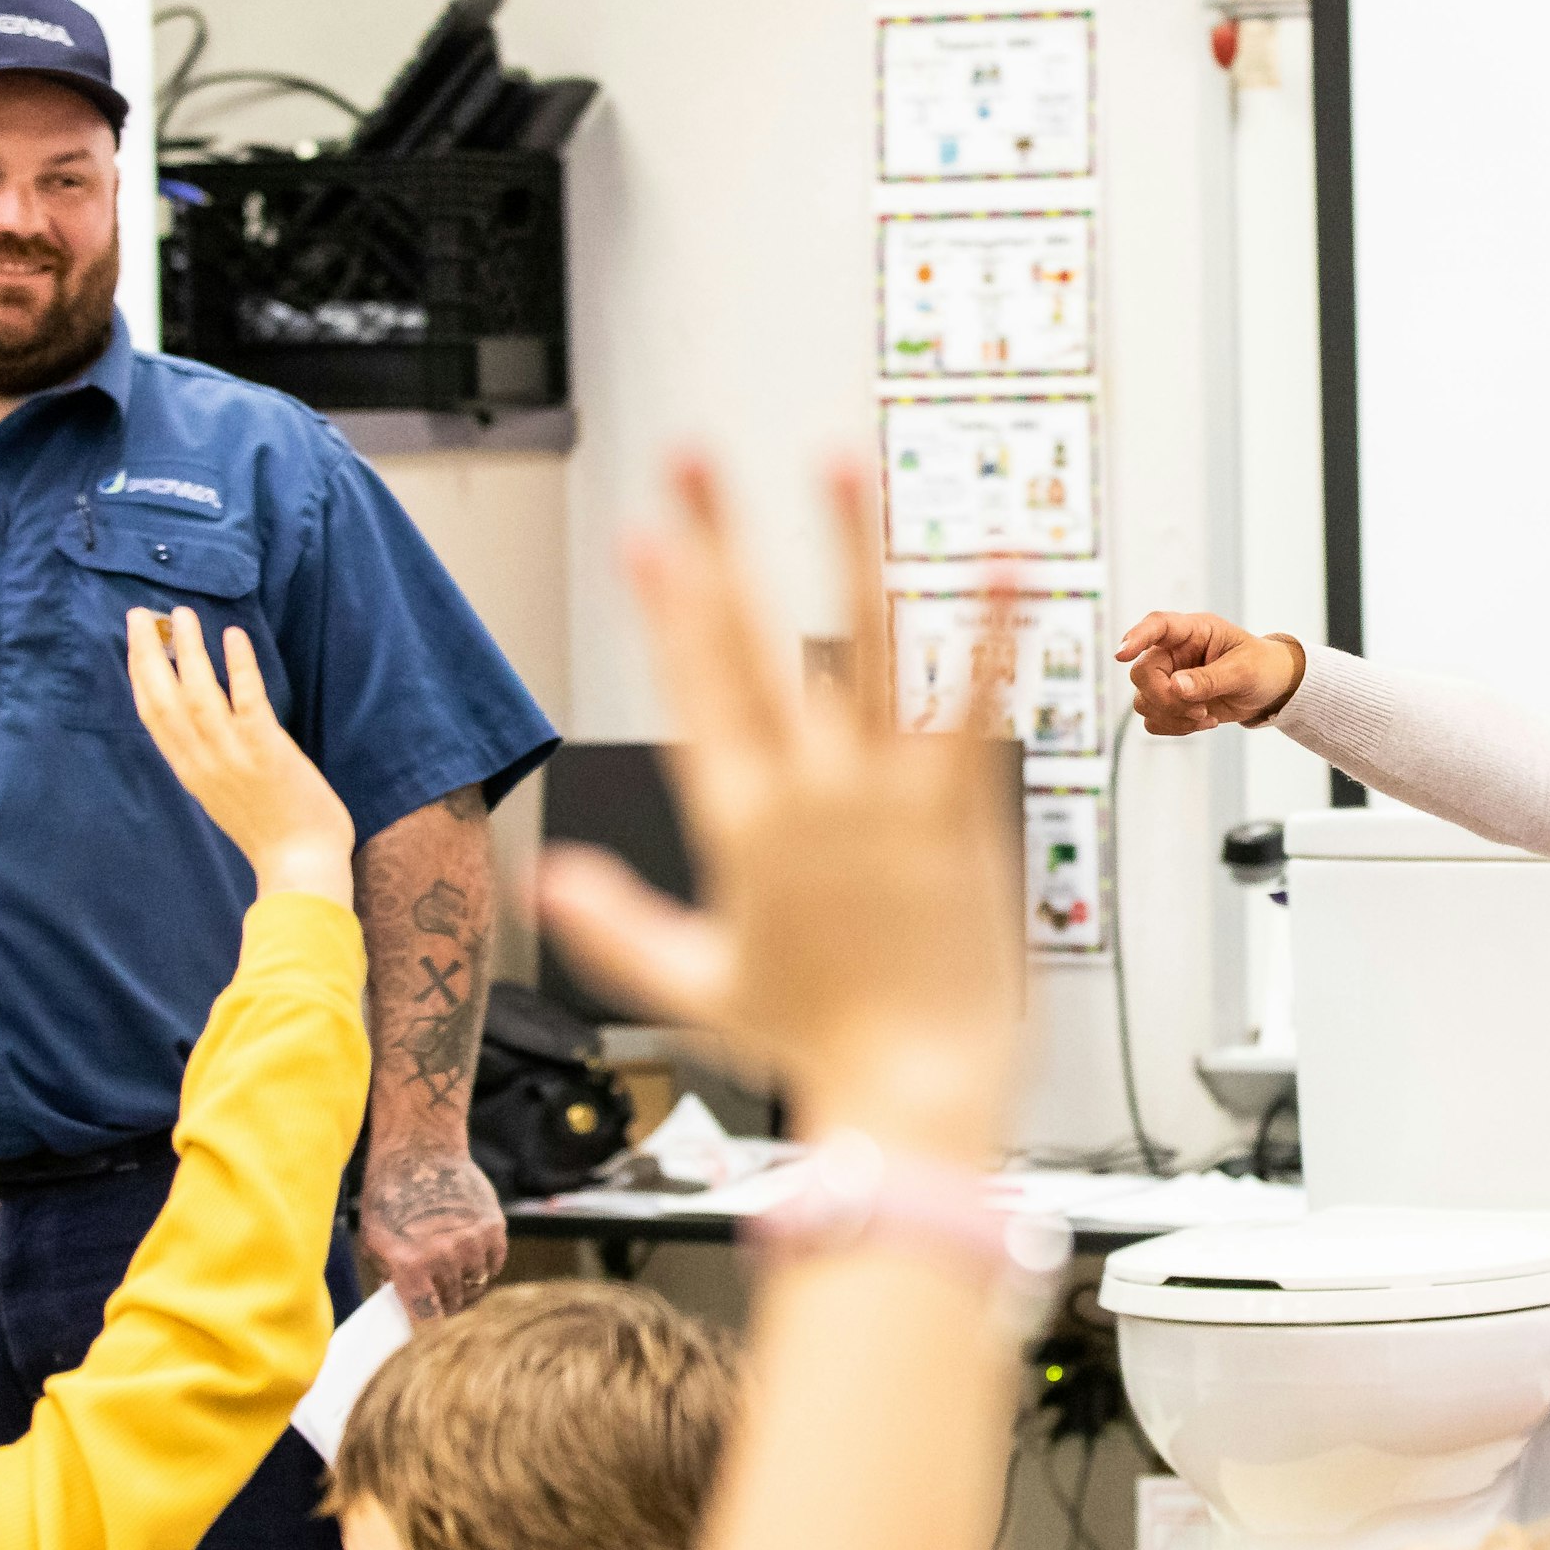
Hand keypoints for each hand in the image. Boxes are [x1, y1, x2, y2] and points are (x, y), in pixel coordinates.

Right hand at [125, 608, 354, 906]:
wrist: (300, 865)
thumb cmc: (270, 830)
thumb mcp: (224, 794)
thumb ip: (208, 761)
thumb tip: (202, 728)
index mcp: (189, 771)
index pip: (152, 715)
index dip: (140, 675)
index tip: (135, 641)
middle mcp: (202, 761)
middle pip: (163, 698)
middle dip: (149, 654)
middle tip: (140, 614)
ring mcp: (232, 755)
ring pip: (198, 693)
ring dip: (189, 650)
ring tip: (182, 614)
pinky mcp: (266, 751)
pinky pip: (247, 701)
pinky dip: (239, 668)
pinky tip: (233, 637)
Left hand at [361, 1142, 507, 1320]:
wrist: (420, 1151)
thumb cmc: (389, 1194)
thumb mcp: (373, 1237)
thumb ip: (388, 1273)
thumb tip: (405, 1300)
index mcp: (410, 1263)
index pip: (427, 1312)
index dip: (424, 1312)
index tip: (422, 1307)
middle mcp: (445, 1256)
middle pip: (454, 1301)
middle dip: (445, 1301)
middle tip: (438, 1296)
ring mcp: (473, 1241)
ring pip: (476, 1285)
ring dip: (466, 1285)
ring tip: (454, 1276)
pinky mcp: (494, 1226)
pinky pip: (494, 1264)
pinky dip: (484, 1267)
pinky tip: (469, 1258)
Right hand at [537, 455, 1019, 1165]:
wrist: (915, 1089)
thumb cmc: (818, 1045)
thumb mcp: (696, 987)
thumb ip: (618, 925)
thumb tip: (548, 881)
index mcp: (741, 828)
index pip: (693, 688)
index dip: (665, 603)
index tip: (644, 532)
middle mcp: (809, 796)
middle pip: (753, 642)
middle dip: (720, 542)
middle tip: (695, 459)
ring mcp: (890, 797)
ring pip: (866, 646)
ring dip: (851, 546)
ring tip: (836, 462)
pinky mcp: (966, 810)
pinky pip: (976, 701)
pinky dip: (991, 628)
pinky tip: (1002, 558)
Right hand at [1113, 611, 1303, 735]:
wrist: (1269, 689)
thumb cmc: (1260, 666)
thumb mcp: (1243, 670)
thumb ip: (1210, 678)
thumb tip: (1176, 687)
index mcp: (1192, 631)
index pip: (1157, 625)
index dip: (1136, 637)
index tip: (1121, 655)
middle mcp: (1173, 652)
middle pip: (1142, 673)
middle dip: (1166, 699)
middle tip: (1200, 710)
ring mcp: (1168, 677)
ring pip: (1143, 701)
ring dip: (1173, 716)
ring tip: (1206, 717)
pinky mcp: (1170, 702)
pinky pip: (1153, 720)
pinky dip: (1175, 727)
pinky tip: (1203, 722)